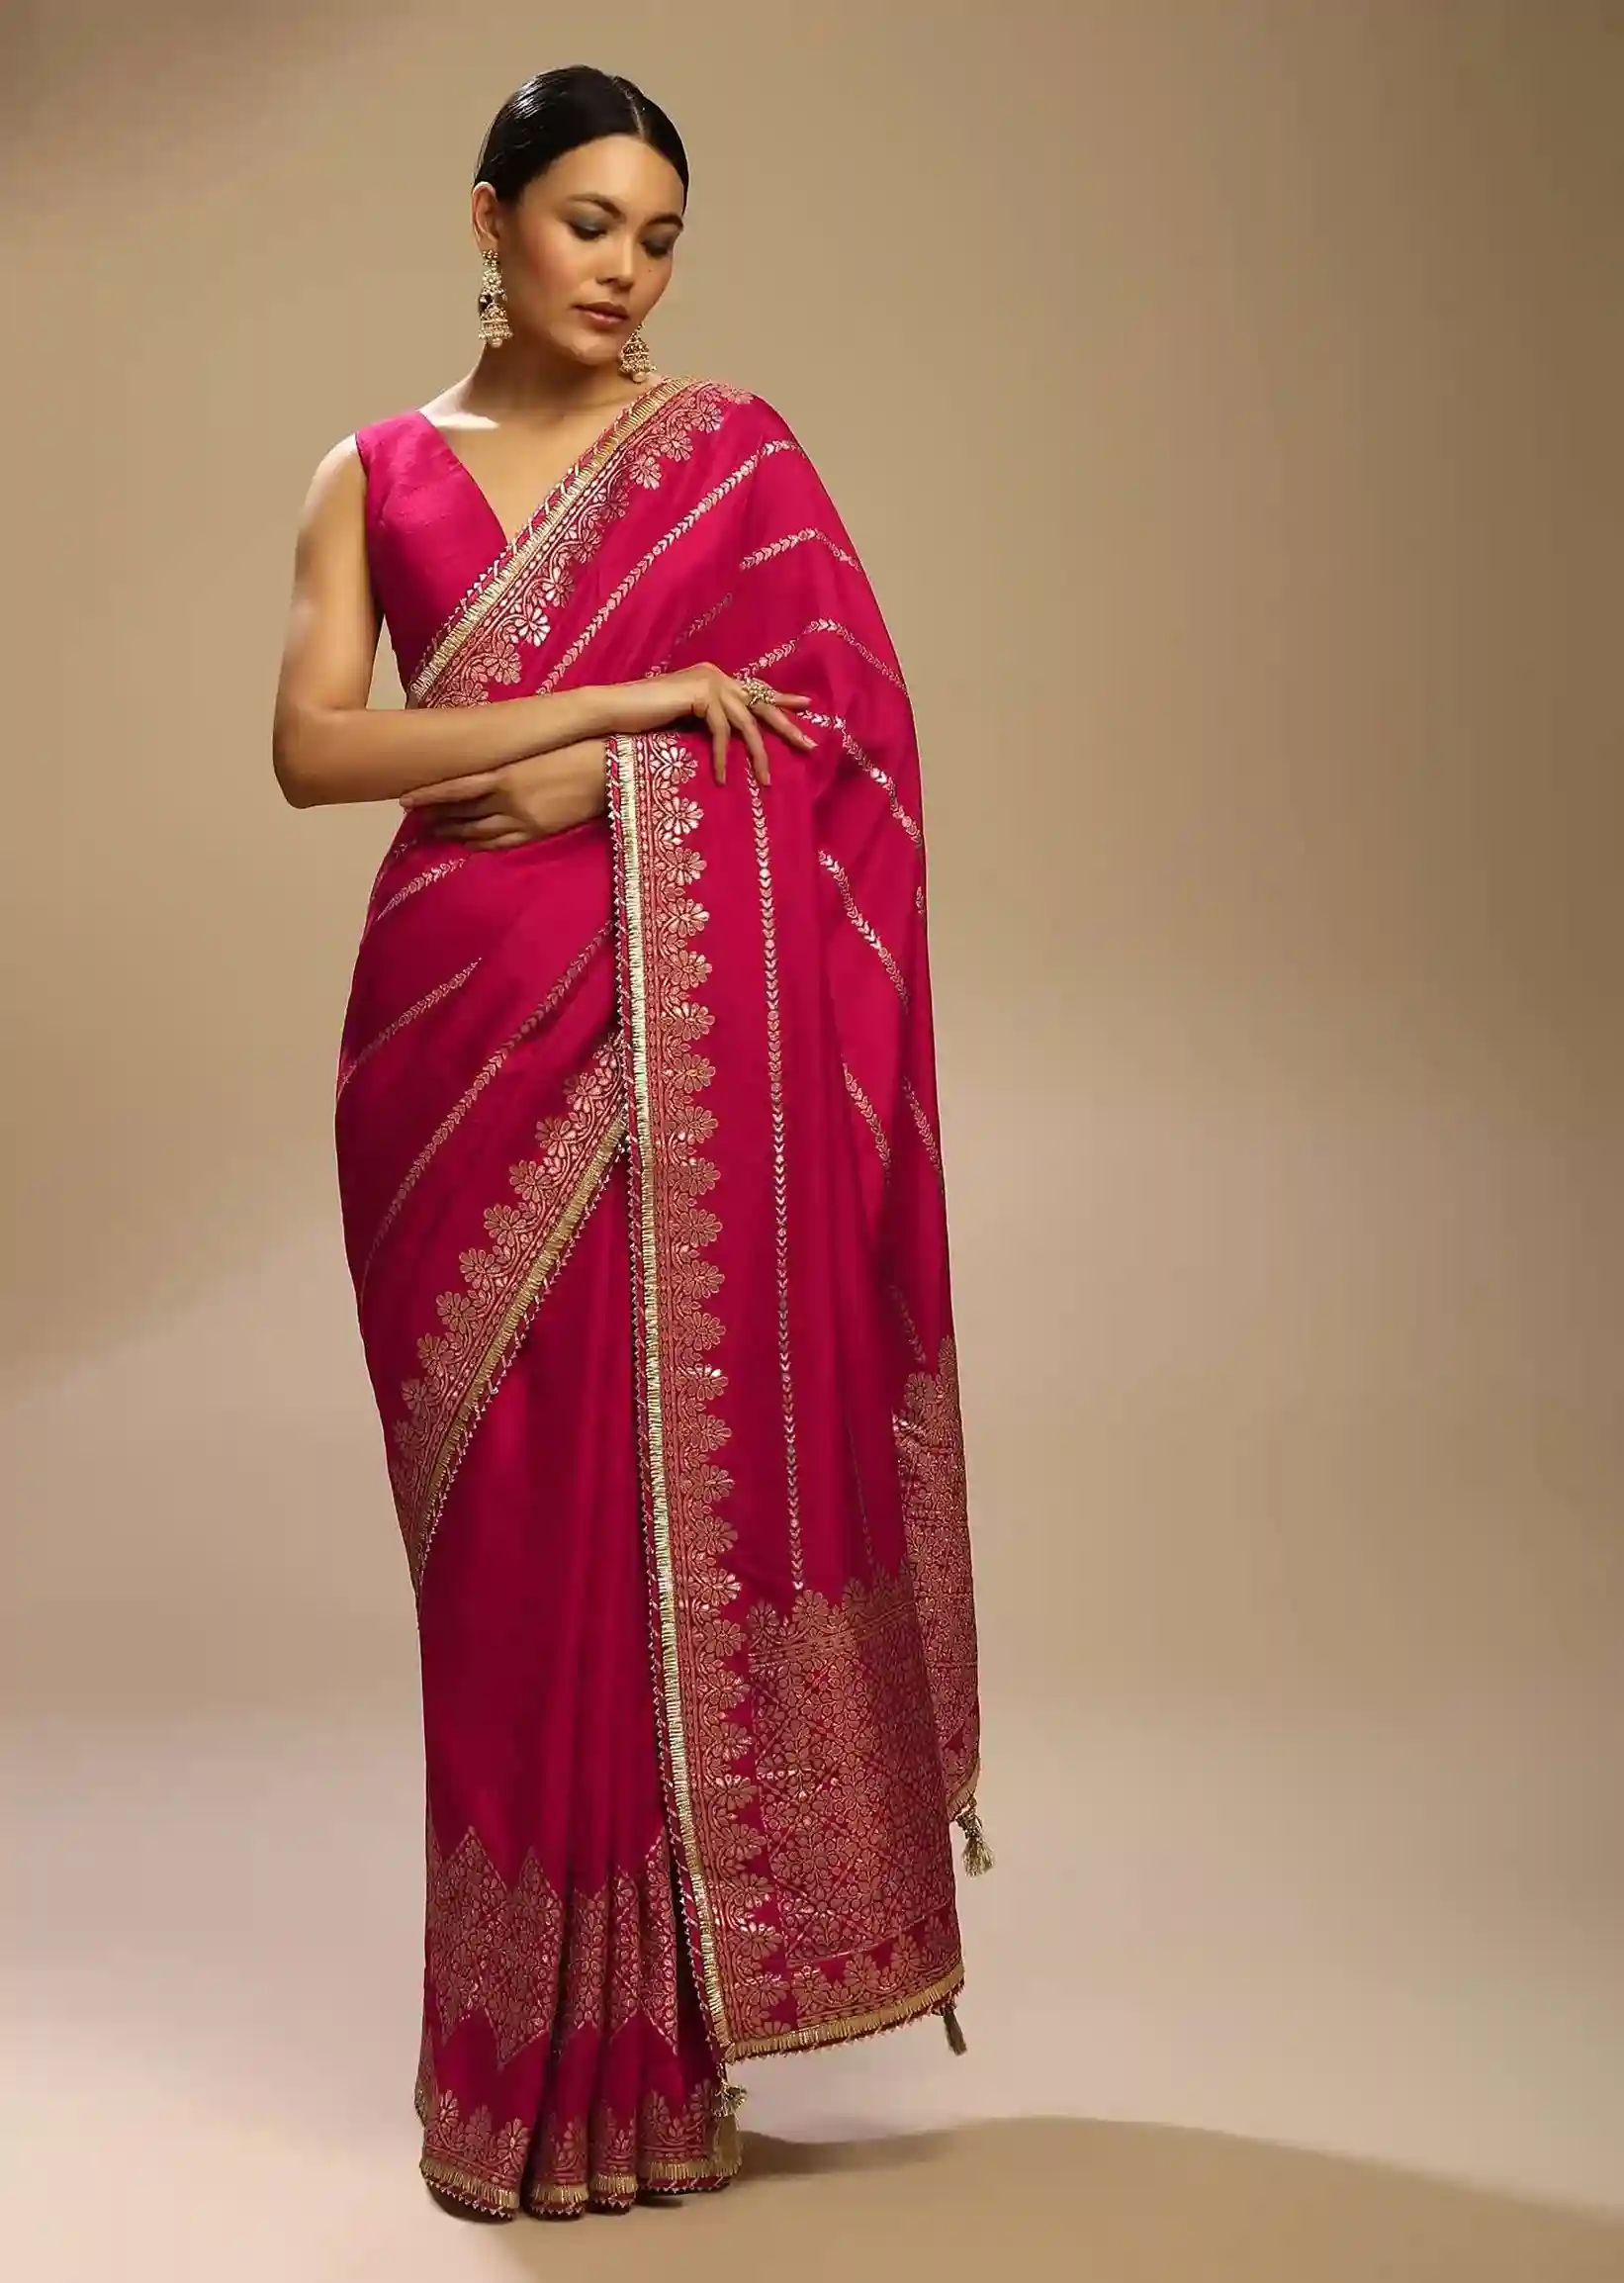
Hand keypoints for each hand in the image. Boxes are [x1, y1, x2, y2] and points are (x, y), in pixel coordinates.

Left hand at [398, 739, 606, 848]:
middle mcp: (507, 800)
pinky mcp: (537, 832)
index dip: (429, 796)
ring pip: (477, 831)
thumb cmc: (575, 747)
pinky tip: (468, 843)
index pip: (455, 788)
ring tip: (436, 829)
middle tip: (418, 816)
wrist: (609, 770)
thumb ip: (506, 755)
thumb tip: (484, 758)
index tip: (405, 799)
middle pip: (462, 811)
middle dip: (438, 814)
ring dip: (454, 831)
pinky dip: (479, 843)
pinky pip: (500, 842)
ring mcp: (522, 820)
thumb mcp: (534, 746)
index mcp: (504, 773)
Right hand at [602, 664, 815, 785]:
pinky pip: (720, 731)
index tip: (806, 707)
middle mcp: (717, 674)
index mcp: (715, 678)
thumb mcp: (685, 720)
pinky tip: (722, 778)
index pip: (755, 690)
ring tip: (766, 781)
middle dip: (787, 725)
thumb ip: (709, 721)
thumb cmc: (643, 720)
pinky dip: (722, 756)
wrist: (613, 710)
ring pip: (746, 722)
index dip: (780, 699)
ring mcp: (709, 681)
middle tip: (810, 745)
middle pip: (761, 703)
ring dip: (758, 754)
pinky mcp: (700, 694)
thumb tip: (732, 739)